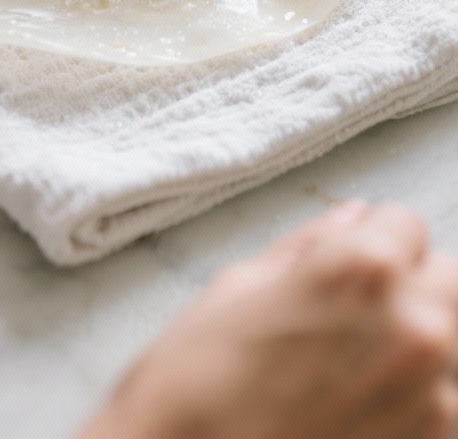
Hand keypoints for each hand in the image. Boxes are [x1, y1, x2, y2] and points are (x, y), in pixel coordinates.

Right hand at [80, 202, 457, 438]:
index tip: (350, 266)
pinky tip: (352, 411)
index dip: (374, 241)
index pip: (408, 223)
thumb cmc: (196, 380)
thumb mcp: (239, 286)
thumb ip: (309, 247)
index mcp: (362, 268)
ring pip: (447, 344)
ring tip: (346, 372)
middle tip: (352, 317)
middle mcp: (411, 326)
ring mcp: (428, 396)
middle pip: (445, 279)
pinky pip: (441, 404)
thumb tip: (351, 218)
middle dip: (408, 288)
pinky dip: (409, 403)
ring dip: (412, 350)